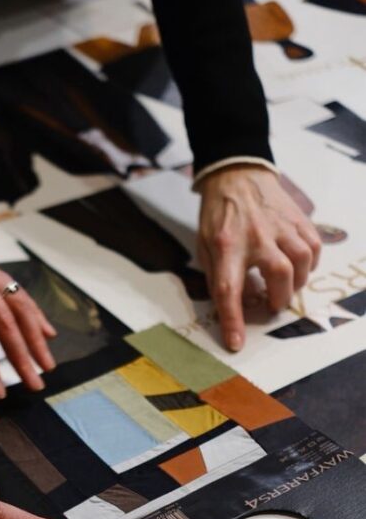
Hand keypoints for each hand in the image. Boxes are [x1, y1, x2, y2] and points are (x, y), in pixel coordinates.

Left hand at [197, 166, 321, 350]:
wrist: (236, 175)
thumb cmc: (218, 216)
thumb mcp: (204, 246)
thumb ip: (216, 276)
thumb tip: (227, 310)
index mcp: (226, 245)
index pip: (228, 289)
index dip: (232, 320)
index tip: (236, 343)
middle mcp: (256, 235)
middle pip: (278, 273)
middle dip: (279, 297)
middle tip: (273, 303)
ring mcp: (280, 225)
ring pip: (302, 259)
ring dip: (297, 282)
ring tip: (287, 286)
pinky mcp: (297, 218)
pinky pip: (314, 246)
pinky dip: (310, 264)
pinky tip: (299, 267)